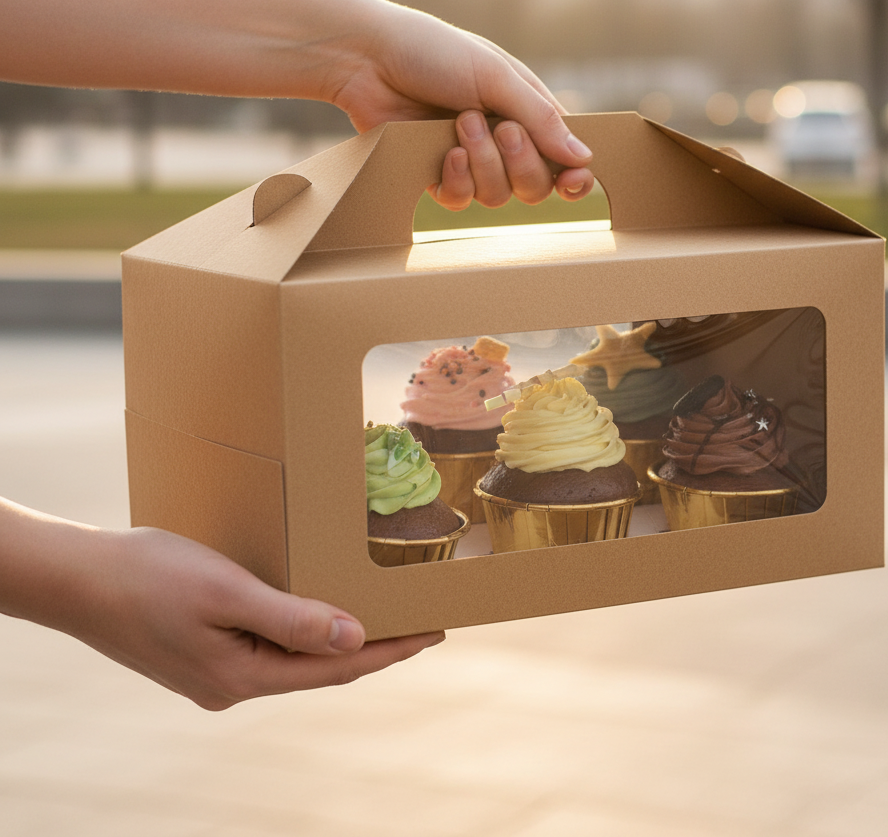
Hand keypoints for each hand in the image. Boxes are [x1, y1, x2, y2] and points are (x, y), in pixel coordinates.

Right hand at [1, 501, 441, 710]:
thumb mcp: (228, 592)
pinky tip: (315, 610)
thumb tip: (354, 638)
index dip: (390, 649)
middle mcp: (233, 686)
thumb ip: (292, 619)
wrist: (78, 580)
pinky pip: (269, 646)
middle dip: (371, 646)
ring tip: (379, 614)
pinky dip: (302, 629)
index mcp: (243, 677)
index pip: (337, 668)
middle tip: (419, 622)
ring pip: (294, 658)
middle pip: (320, 668)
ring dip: (337, 638)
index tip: (434, 632)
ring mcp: (215, 674)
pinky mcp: (202, 655)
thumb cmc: (151, 577)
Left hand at [329, 3, 595, 209]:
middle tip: (499, 127)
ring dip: (484, 163)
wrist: (369, 58)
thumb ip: (541, 118)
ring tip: (460, 123)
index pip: (564, 158)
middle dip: (520, 162)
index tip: (574, 181)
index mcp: (526, 112)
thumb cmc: (434, 52)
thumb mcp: (496, 75)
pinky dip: (458, 180)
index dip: (574, 177)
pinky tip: (446, 154)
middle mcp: (503, 141)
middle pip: (536, 186)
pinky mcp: (437, 176)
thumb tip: (584, 158)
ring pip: (499, 197)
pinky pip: (462, 201)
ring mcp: (471, 162)